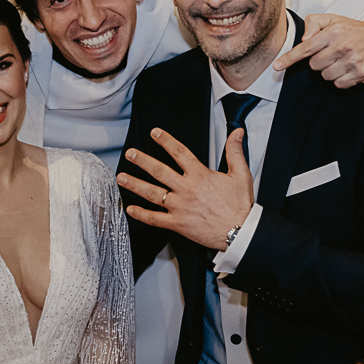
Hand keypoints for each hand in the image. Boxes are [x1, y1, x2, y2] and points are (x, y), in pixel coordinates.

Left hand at [117, 128, 253, 250]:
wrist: (241, 231)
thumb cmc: (240, 204)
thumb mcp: (241, 174)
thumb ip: (235, 151)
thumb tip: (237, 131)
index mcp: (200, 175)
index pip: (179, 153)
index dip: (166, 141)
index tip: (154, 133)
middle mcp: (187, 189)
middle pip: (159, 171)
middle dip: (142, 161)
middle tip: (130, 153)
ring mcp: (180, 207)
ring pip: (153, 194)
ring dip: (135, 185)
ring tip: (121, 178)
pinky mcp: (178, 224)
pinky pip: (155, 219)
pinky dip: (141, 214)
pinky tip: (130, 209)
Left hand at [272, 14, 363, 87]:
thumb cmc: (353, 29)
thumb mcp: (333, 19)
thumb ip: (314, 23)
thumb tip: (304, 40)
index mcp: (333, 32)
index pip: (306, 48)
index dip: (289, 59)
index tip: (276, 66)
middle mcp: (342, 47)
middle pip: (314, 66)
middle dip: (319, 62)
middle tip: (332, 54)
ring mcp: (352, 61)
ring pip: (325, 76)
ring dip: (330, 71)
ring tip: (342, 60)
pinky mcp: (361, 73)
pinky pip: (339, 84)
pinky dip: (341, 80)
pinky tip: (349, 69)